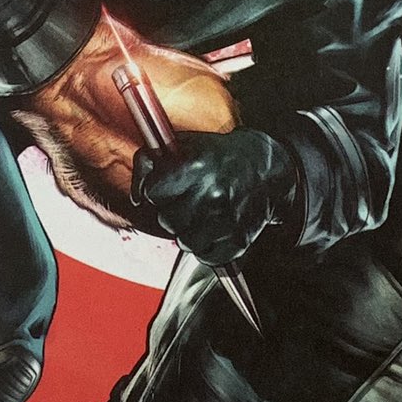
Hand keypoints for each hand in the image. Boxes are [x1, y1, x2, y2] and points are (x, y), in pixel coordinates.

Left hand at [131, 128, 297, 267]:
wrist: (266, 167)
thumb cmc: (217, 156)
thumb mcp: (183, 145)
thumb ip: (148, 161)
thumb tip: (135, 199)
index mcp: (196, 165)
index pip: (153, 192)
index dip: (159, 189)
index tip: (172, 185)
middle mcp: (213, 193)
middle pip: (167, 220)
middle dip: (174, 211)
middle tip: (190, 199)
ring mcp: (227, 219)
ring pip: (184, 242)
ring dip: (188, 231)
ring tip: (203, 214)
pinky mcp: (239, 240)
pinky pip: (205, 257)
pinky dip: (207, 248)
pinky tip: (215, 229)